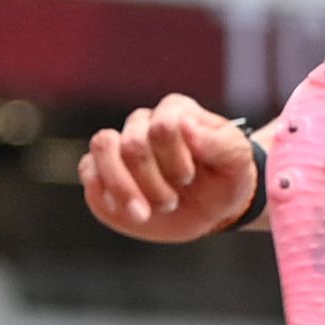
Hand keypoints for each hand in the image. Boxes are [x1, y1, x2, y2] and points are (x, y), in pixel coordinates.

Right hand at [78, 94, 259, 243]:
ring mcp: (119, 146)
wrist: (212, 208)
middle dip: (153, 183)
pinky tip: (129, 212)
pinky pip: (88, 170)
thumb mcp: (237, 161)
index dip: (174, 159)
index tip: (189, 179)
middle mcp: (143, 122)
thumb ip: (220, 142)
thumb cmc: (225, 177)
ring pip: (102, 148)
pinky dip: (106, 194)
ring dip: (123, 187)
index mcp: (175, 111)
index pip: (163, 127)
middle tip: (172, 203)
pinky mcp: (101, 171)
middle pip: (132, 145)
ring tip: (143, 213)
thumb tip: (186, 125)